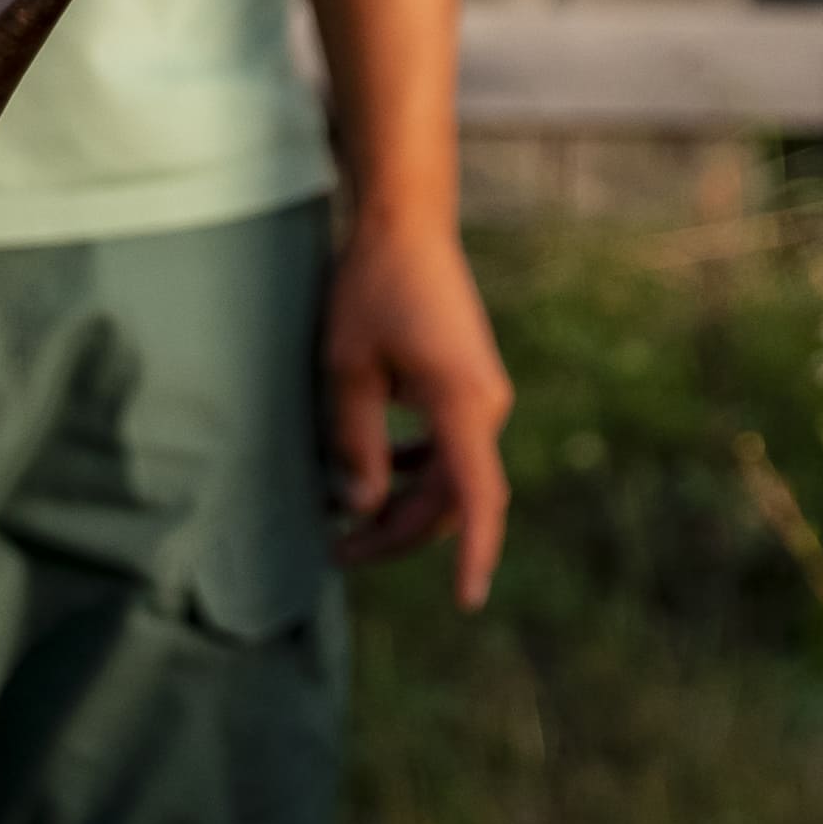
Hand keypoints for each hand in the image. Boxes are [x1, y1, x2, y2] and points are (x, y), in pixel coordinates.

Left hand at [317, 210, 511, 600]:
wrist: (407, 222)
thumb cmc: (371, 288)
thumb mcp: (347, 368)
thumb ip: (357, 442)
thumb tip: (361, 507)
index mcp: (462, 404)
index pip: (477, 498)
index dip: (474, 554)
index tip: (466, 601)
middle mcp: (484, 406)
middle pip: (451, 498)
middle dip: (398, 533)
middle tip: (338, 552)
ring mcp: (482, 395)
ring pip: (449, 476)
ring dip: (404, 503)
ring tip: (347, 523)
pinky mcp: (469, 384)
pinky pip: (449, 447)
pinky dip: (415, 469)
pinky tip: (378, 475)